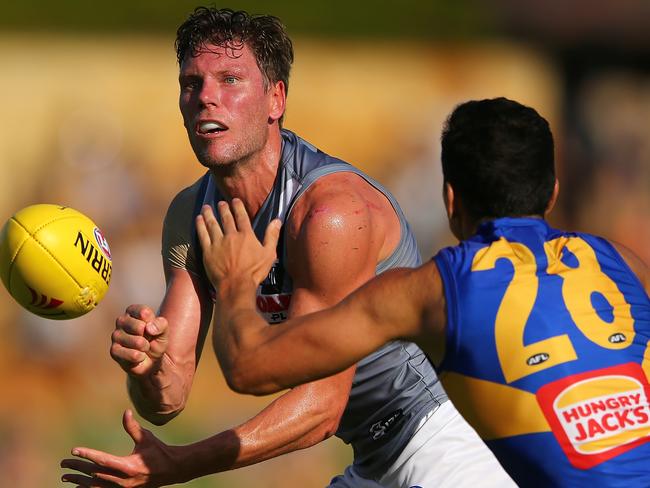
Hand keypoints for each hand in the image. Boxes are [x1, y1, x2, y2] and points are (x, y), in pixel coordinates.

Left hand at [60, 410, 181, 486]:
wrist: (171, 470)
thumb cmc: (159, 452)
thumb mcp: (147, 438)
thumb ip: (133, 427)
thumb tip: (126, 412)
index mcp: (128, 466)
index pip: (103, 460)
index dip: (87, 455)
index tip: (75, 450)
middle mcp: (123, 480)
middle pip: (94, 474)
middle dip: (77, 469)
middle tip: (64, 463)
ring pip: (95, 486)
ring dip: (78, 482)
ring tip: (65, 477)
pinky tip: (78, 487)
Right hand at [111, 305, 168, 376]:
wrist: (151, 360)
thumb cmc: (155, 340)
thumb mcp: (164, 330)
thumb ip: (160, 324)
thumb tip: (148, 328)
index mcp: (132, 311)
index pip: (144, 312)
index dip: (153, 323)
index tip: (152, 327)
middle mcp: (121, 320)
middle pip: (140, 327)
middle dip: (149, 336)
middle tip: (147, 339)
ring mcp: (116, 335)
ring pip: (138, 342)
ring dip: (145, 347)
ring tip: (143, 348)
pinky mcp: (114, 351)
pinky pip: (133, 355)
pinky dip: (141, 357)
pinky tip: (139, 356)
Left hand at [196, 198, 280, 288]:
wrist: (236, 285)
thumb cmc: (254, 272)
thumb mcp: (269, 254)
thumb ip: (272, 236)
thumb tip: (277, 220)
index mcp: (246, 235)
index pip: (242, 217)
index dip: (238, 207)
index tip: (234, 200)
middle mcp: (231, 236)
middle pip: (226, 218)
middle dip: (223, 209)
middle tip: (220, 203)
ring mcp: (218, 243)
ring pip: (212, 224)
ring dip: (209, 214)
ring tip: (206, 207)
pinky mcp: (208, 251)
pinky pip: (203, 235)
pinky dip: (200, 226)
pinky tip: (198, 219)